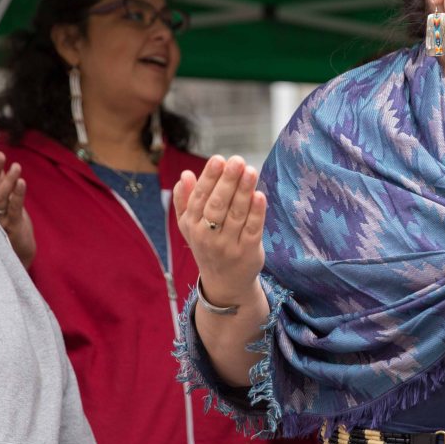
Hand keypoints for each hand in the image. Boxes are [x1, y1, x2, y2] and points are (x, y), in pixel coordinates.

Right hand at [0, 151, 34, 267]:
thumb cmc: (7, 227)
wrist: (18, 255)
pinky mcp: (12, 227)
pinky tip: (22, 182)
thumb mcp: (3, 204)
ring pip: (0, 198)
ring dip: (8, 181)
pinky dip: (18, 195)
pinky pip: (14, 209)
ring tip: (17, 166)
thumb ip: (0, 185)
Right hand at [173, 155, 266, 306]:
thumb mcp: (189, 226)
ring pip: (236, 214)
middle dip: (227, 181)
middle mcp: (207, 236)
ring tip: (250, 170)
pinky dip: (256, 212)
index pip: (200, 198)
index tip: (218, 159)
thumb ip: (185, 201)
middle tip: (237, 161)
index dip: (209, 178)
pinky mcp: (248, 251)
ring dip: (243, 191)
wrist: (224, 283)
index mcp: (192, 225)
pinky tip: (259, 195)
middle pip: (217, 205)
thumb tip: (185, 175)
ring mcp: (228, 245)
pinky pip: (252, 229)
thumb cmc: (207, 244)